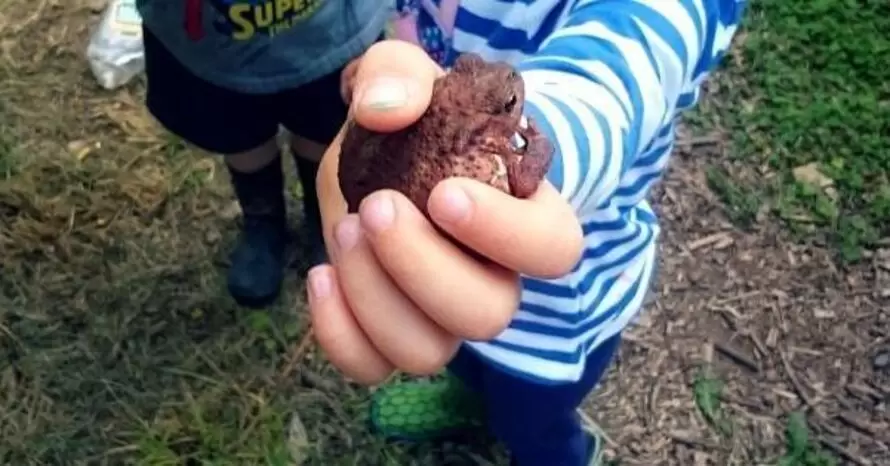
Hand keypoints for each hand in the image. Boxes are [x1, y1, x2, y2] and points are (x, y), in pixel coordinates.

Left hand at [310, 41, 583, 384]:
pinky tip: (319, 274)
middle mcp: (493, 279)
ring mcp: (440, 316)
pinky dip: (338, 333)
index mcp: (525, 218)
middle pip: (486, 314)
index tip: (444, 193)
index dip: (504, 234)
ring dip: (375, 298)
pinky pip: (372, 367)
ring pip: (427, 352)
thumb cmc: (419, 122)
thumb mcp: (408, 77)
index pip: (552, 250)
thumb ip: (399, 75)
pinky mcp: (388, 333)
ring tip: (345, 230)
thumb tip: (385, 109)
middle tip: (377, 206)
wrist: (388, 158)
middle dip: (422, 267)